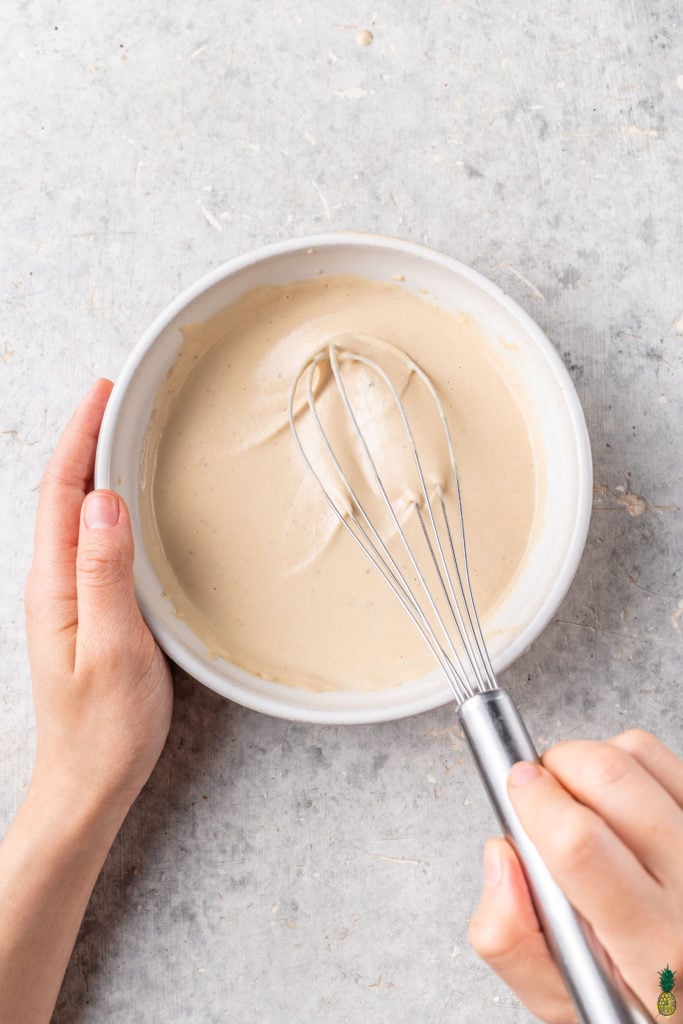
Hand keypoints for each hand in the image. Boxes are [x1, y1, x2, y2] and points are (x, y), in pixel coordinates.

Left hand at [24, 379, 172, 823]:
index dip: (80, 438)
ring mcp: (66, 598)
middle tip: (114, 398)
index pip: (62, 494)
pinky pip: (89, 542)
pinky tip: (122, 504)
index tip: (103, 393)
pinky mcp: (85, 612)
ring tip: (117, 434)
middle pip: (62, 496)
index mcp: (55, 585)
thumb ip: (105, 572)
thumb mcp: (113, 647)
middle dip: (84, 440)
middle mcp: (53, 584)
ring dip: (91, 469)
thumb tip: (105, 500)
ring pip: (74, 516)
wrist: (87, 783)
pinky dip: (103, 507)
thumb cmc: (104, 727)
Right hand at [468, 730, 682, 1022]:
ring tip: (580, 799)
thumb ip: (510, 938)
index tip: (516, 789)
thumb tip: (501, 857)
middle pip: (610, 777)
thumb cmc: (637, 998)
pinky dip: (627, 761)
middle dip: (555, 766)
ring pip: (637, 754)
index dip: (535, 800)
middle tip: (540, 791)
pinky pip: (662, 757)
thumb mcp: (562, 999)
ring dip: (590, 760)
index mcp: (652, 947)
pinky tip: (617, 799)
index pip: (580, 844)